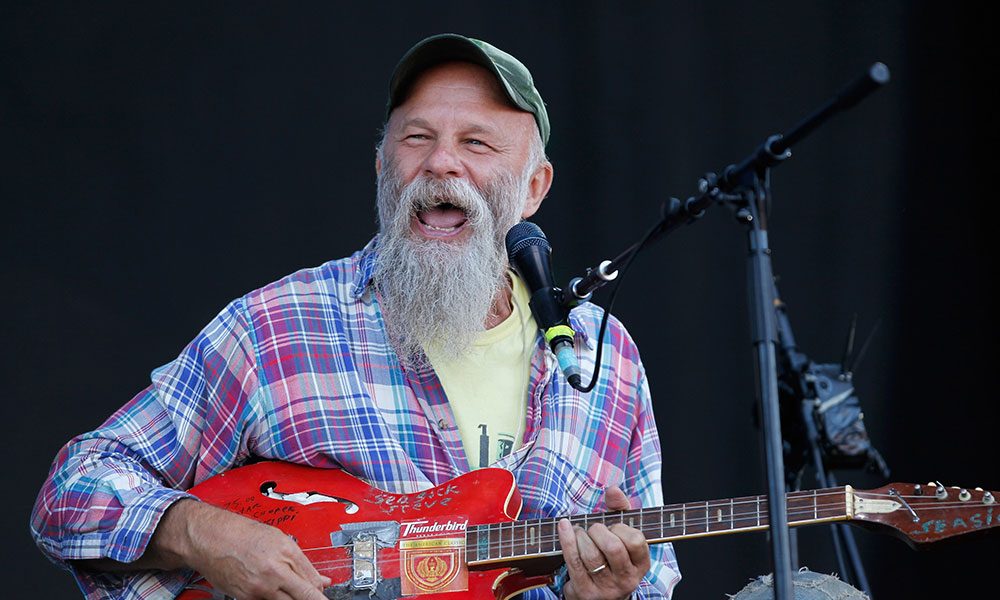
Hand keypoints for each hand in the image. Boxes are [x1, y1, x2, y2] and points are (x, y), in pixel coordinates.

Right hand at [150, 499, 330, 598]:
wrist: (210, 538)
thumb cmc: (241, 533)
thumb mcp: (279, 540)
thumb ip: (303, 564)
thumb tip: (321, 581)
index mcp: (286, 553)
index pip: (312, 583)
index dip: (321, 595)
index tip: (326, 598)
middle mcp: (274, 572)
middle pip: (303, 596)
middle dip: (311, 598)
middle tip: (315, 598)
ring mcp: (259, 588)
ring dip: (292, 598)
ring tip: (288, 588)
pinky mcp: (246, 598)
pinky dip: (274, 598)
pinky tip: (274, 591)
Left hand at [557, 487, 649, 599]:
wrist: (600, 594)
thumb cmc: (611, 556)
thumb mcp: (622, 534)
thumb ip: (620, 509)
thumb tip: (613, 490)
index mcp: (640, 565)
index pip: (636, 541)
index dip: (621, 528)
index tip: (613, 527)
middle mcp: (626, 579)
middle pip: (612, 547)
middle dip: (598, 530)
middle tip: (594, 529)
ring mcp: (606, 588)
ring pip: (590, 554)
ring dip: (580, 535)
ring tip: (579, 533)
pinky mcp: (585, 591)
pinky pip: (573, 560)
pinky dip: (567, 539)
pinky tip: (564, 526)